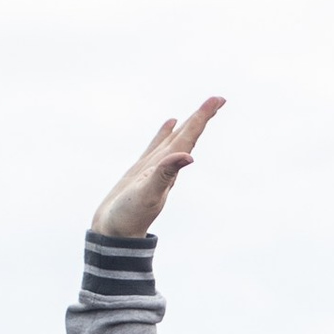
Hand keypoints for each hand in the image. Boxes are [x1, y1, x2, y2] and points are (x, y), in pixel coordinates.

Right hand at [92, 96, 224, 237]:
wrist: (114, 234)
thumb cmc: (129, 216)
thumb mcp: (148, 194)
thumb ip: (166, 174)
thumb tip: (189, 157)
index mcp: (170, 169)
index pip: (190, 138)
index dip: (202, 118)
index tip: (219, 100)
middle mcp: (166, 167)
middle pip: (188, 136)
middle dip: (202, 117)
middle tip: (219, 99)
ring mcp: (154, 168)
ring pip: (175, 139)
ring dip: (188, 124)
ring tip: (200, 111)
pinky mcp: (141, 171)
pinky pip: (157, 145)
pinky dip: (164, 133)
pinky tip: (170, 123)